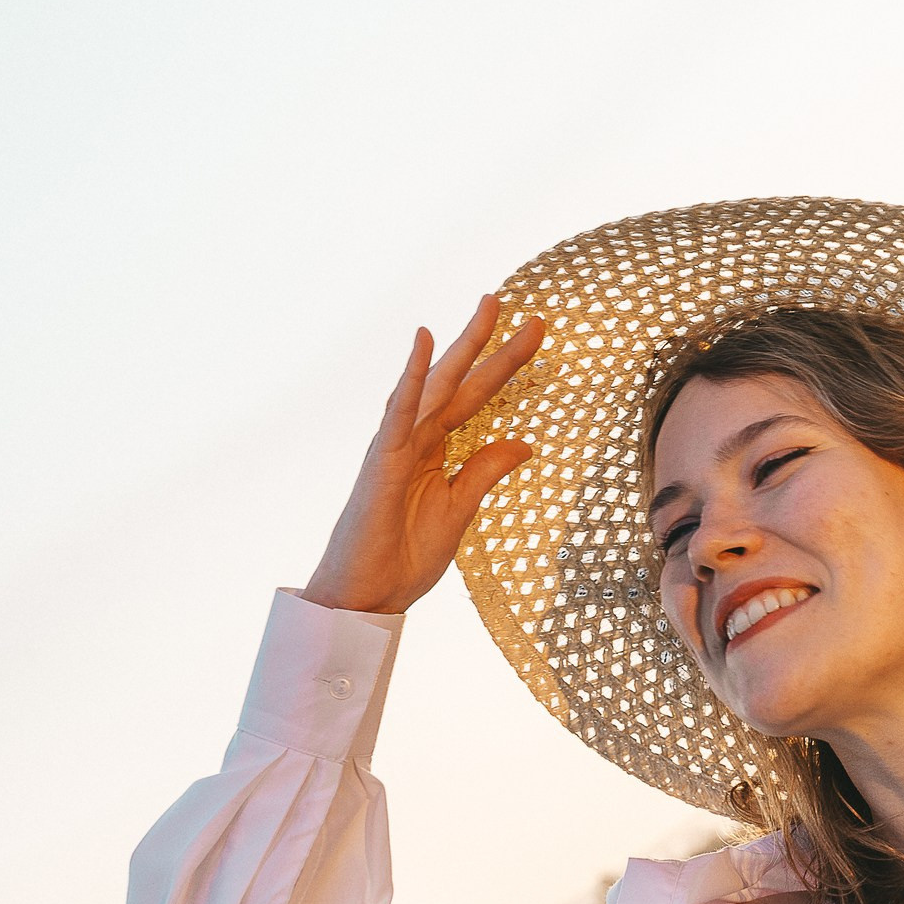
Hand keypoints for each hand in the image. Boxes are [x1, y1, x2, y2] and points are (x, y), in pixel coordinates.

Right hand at [303, 296, 546, 615]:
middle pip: (459, 383)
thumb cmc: (404, 558)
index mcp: (435, 451)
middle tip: (518, 305)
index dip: (505, 367)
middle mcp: (416, 440)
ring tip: (488, 308)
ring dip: (460, 346)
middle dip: (489, 344)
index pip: (476, 399)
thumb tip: (524, 442)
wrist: (367, 598)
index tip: (535, 335)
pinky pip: (398, 414)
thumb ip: (486, 471)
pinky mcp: (381, 462)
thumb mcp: (462, 510)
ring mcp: (396, 447)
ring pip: (433, 387)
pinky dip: (411, 378)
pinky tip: (425, 343)